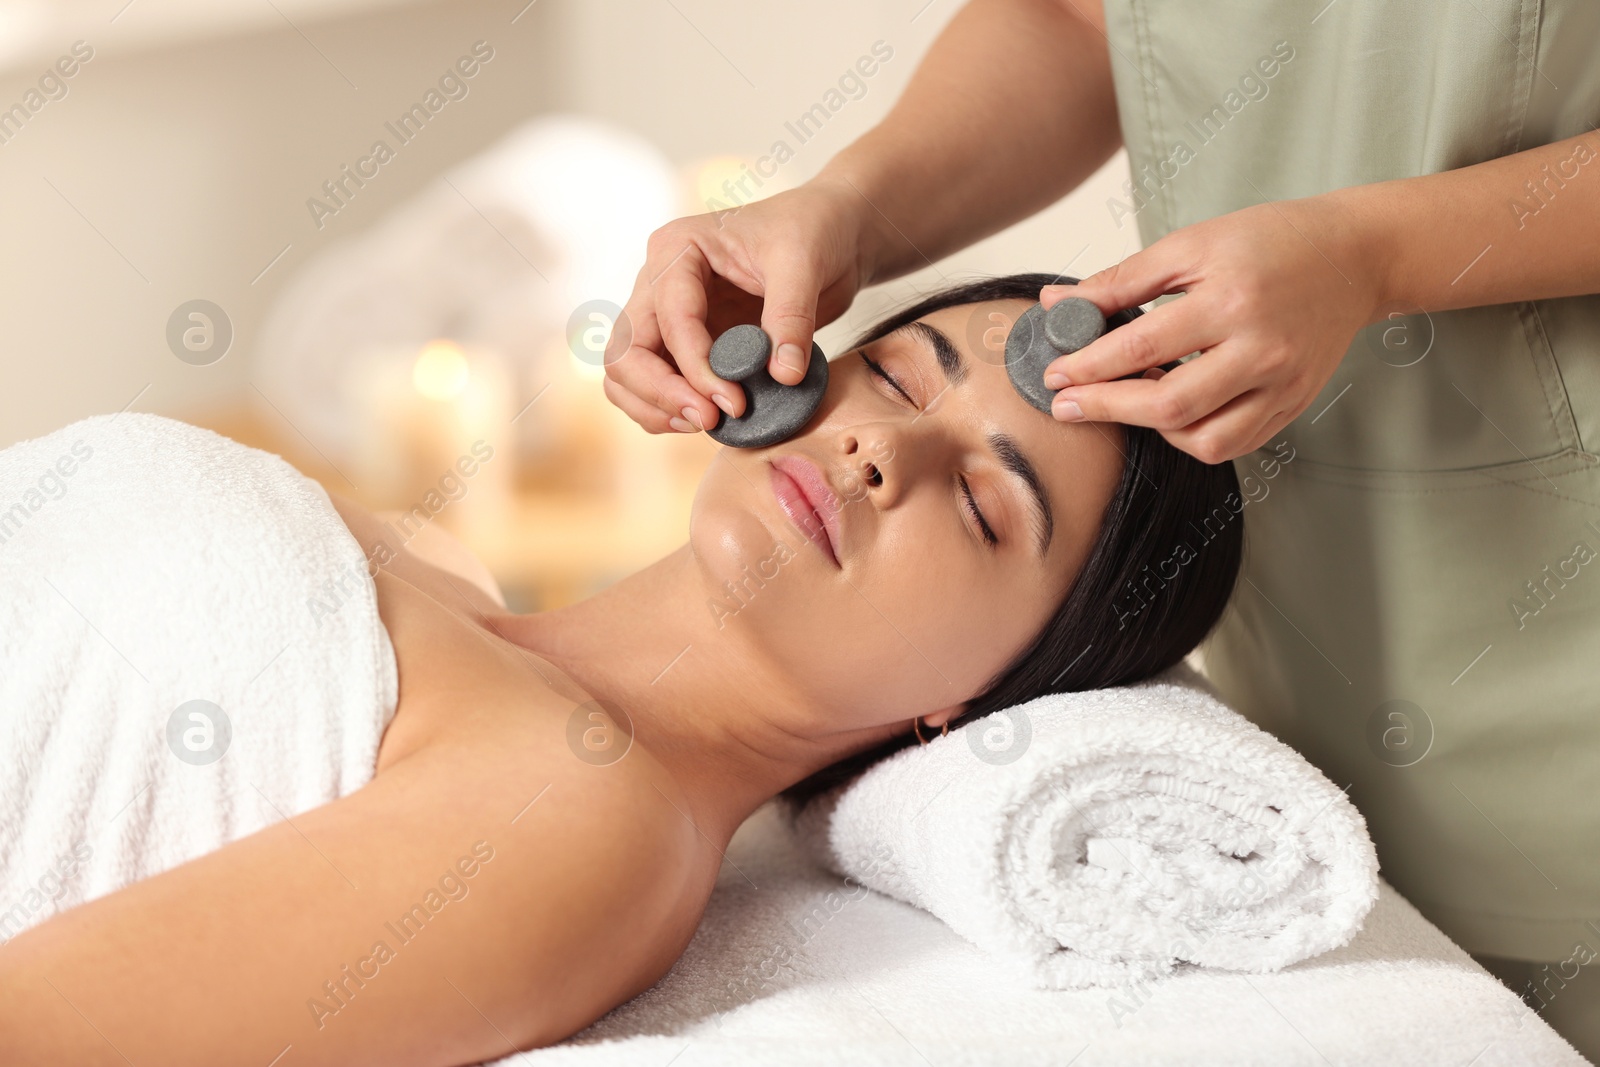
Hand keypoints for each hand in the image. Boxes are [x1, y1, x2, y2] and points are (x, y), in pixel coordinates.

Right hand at [603, 179, 870, 434]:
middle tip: (710, 419)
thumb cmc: (809, 232)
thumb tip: (784, 376)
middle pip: (626, 350)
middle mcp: (657, 281)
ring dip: (655, 407)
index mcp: (677, 249)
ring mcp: (663, 314)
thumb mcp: (803, 264)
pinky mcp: (680, 343)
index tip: (734, 402)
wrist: (828, 233)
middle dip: (661, 392)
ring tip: (705, 423)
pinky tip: (707, 418)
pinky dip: (666, 409)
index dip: (697, 368)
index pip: (669, 319)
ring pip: (625, 373)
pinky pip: (650, 385)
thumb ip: (792, 318)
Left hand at [1038, 195, 1383, 463]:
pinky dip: (1191, 436)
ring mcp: (1283, 384)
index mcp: (1233, 300)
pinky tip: (1170, 410)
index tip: (1053, 375)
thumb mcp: (1192, 244)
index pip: (1143, 346)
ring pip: (1204, 439)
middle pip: (1170, 405)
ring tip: (1126, 399)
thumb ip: (1121, 280)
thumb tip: (1056, 303)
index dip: (1089, 366)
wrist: (1352, 257)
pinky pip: (1233, 444)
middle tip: (1066, 406)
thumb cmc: (1269, 242)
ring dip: (1153, 428)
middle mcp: (1263, 349)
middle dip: (1107, 408)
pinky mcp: (1294, 404)